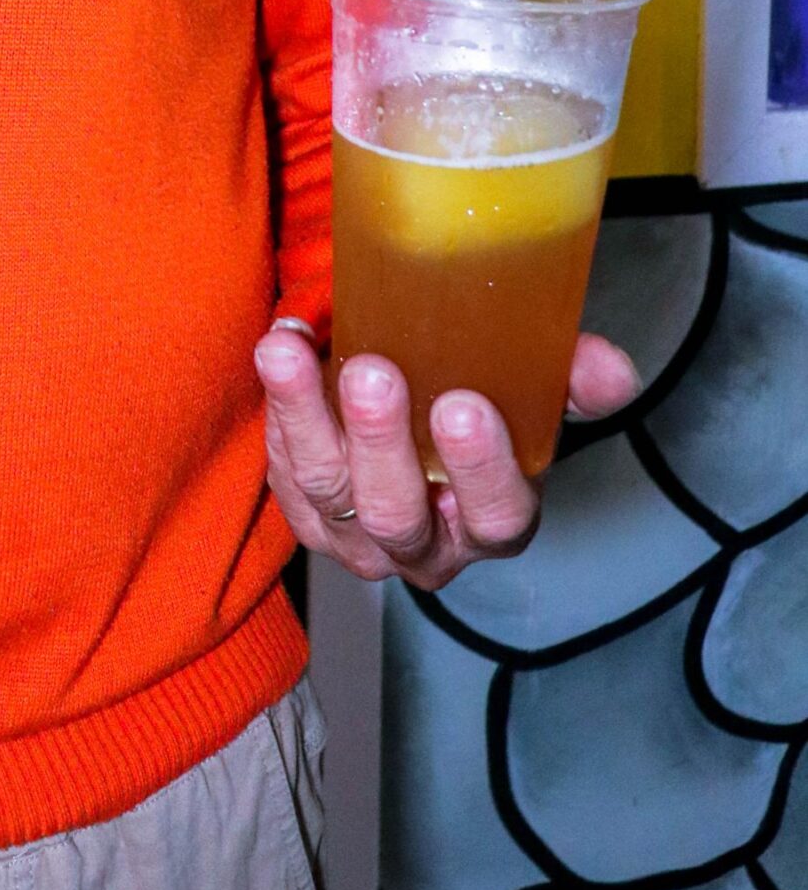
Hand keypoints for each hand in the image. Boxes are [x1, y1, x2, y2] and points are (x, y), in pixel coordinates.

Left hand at [253, 324, 639, 589]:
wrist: (407, 400)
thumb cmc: (471, 399)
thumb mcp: (525, 390)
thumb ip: (567, 376)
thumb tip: (612, 370)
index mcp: (492, 521)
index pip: (496, 518)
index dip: (480, 470)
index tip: (463, 405)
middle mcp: (423, 543)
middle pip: (397, 514)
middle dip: (381, 444)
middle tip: (374, 374)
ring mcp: (356, 533)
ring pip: (325, 489)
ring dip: (306, 417)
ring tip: (291, 352)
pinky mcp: (304, 509)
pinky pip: (283, 467)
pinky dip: (277, 405)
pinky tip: (281, 346)